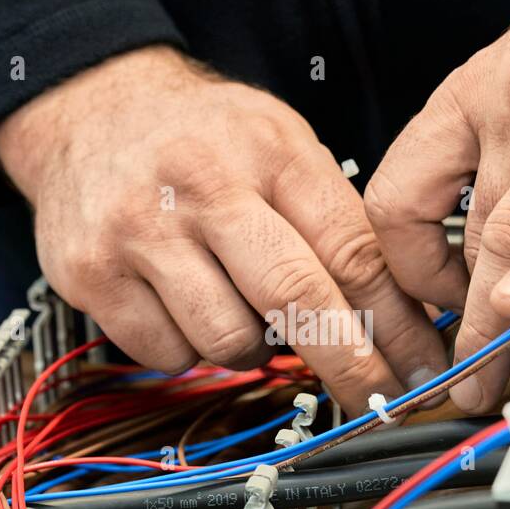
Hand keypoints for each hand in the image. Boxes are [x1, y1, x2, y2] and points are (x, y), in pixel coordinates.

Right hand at [0, 45, 446, 411]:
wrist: (89, 110)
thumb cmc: (201, 138)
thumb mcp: (279, 146)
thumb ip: (334, 220)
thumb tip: (401, 315)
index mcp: (269, 152)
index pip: (350, 249)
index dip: (396, 321)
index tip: (420, 366)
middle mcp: (204, 188)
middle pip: (296, 299)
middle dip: (349, 364)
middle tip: (377, 398)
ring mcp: (141, 233)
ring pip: (229, 341)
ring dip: (252, 349)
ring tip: (242, 310)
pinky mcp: (92, 275)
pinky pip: (167, 354)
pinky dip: (189, 348)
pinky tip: (185, 306)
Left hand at [364, 0, 509, 412]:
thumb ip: (505, 152)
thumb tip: (485, 244)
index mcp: (478, 90)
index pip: (403, 197)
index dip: (408, 267)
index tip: (431, 304)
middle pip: (468, 234)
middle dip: (459, 322)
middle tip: (461, 379)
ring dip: (497, 318)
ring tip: (492, 372)